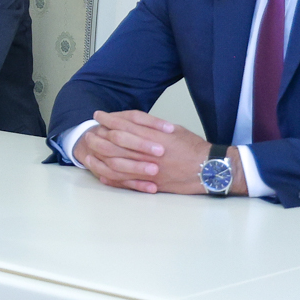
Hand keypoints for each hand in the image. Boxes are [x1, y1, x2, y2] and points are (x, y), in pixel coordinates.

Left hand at [72, 110, 245, 194]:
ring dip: (101, 156)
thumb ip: (152, 127)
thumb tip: (133, 123)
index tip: (99, 115)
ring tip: (91, 150)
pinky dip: (112, 177)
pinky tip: (102, 172)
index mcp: (154, 137)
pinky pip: (126, 182)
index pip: (125, 126)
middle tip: (89, 132)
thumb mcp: (173, 130)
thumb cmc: (193, 148)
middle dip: (100, 137)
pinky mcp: (151, 183)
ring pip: (117, 163)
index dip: (109, 120)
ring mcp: (148, 170)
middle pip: (115, 144)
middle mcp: (148, 153)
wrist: (209, 170)